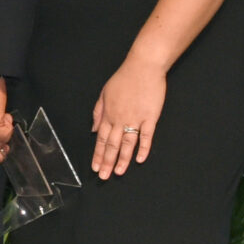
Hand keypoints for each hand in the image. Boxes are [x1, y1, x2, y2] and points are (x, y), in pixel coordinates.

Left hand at [89, 56, 165, 178]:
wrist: (143, 67)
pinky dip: (143, 148)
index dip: (98, 154)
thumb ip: (98, 112)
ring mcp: (136, 118)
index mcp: (108, 114)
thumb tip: (93, 129)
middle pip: (112, 145)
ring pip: (127, 144)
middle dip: (107, 162)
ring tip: (119, 173)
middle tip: (104, 177)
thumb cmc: (124, 78)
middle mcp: (120, 119)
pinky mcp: (150, 117)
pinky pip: (146, 136)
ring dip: (123, 159)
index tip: (95, 167)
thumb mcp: (104, 93)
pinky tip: (139, 159)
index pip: (101, 139)